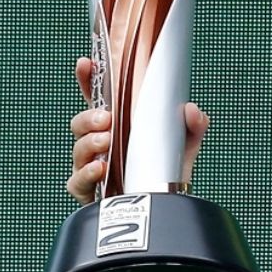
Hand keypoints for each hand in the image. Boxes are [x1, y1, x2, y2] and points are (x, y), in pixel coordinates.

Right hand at [66, 56, 209, 204]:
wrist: (166, 207)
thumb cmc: (164, 172)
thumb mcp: (183, 146)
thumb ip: (192, 127)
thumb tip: (194, 111)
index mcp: (117, 125)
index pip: (97, 99)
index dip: (88, 80)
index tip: (86, 64)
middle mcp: (100, 144)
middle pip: (80, 123)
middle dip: (89, 117)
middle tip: (106, 119)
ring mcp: (90, 166)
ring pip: (78, 150)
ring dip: (90, 142)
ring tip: (106, 141)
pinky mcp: (89, 191)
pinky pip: (77, 181)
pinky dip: (87, 172)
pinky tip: (100, 167)